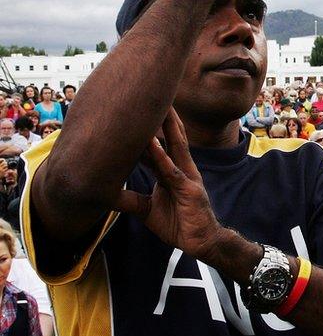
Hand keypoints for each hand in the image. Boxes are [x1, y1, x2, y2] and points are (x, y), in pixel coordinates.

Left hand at [112, 109, 223, 262]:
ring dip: (164, 127)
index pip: (163, 144)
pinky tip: (151, 143)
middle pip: (173, 137)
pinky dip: (160, 156)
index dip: (153, 127)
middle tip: (154, 93)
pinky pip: (171, 170)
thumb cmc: (179, 224)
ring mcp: (187, 177)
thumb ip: (133, 199)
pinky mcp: (188, 189)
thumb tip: (109, 196)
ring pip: (174, 146)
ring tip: (157, 106)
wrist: (200, 242)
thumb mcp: (149, 210)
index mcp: (174, 171)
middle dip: (164, 116)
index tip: (143, 108)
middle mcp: (183, 169)